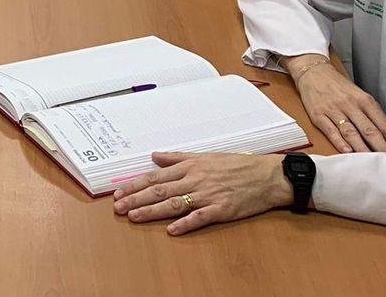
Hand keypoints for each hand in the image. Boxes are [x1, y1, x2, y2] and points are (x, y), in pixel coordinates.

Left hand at [113, 152, 292, 235]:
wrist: (267, 175)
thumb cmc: (237, 164)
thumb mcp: (205, 155)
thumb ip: (178, 158)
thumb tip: (155, 155)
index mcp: (190, 166)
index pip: (155, 176)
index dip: (135, 185)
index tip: (119, 192)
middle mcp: (195, 180)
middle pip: (160, 190)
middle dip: (136, 199)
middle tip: (118, 207)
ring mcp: (208, 195)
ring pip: (174, 203)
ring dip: (152, 211)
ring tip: (134, 217)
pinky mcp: (222, 209)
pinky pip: (200, 217)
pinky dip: (185, 223)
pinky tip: (171, 230)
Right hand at [292, 58, 385, 153]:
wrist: (313, 71)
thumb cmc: (337, 86)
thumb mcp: (359, 95)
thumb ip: (370, 114)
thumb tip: (385, 137)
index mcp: (364, 100)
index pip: (384, 124)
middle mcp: (350, 104)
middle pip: (370, 130)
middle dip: (382, 149)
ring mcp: (334, 110)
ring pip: (351, 132)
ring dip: (363, 149)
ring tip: (371, 162)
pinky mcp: (318, 114)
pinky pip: (330, 130)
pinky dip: (339, 142)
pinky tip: (346, 151)